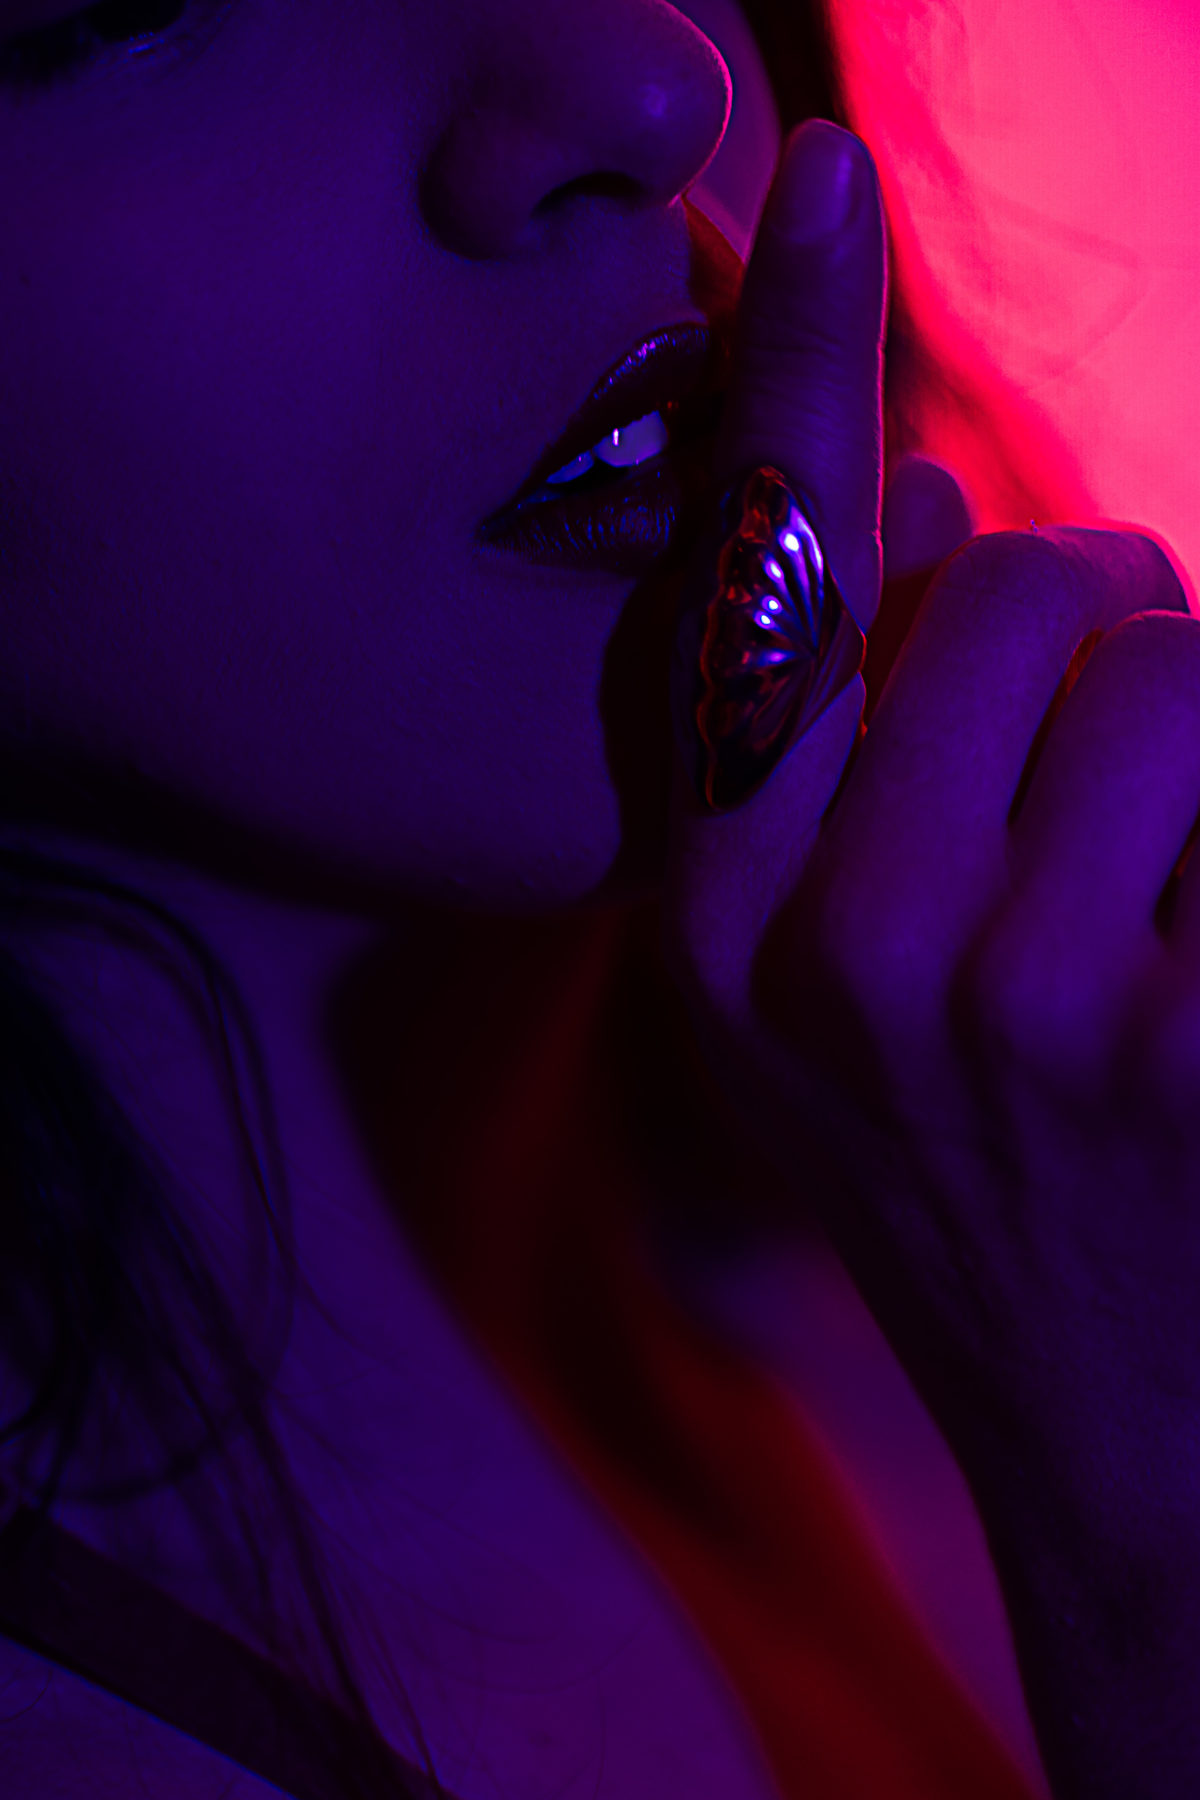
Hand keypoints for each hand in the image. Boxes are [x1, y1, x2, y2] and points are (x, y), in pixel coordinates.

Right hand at [664, 120, 1199, 1798]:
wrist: (1128, 1446)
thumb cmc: (996, 1188)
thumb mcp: (841, 1000)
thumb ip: (844, 763)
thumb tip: (917, 512)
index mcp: (722, 925)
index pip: (755, 591)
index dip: (787, 370)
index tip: (804, 181)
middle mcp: (830, 953)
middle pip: (1019, 585)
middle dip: (1102, 638)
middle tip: (1113, 792)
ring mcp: (1006, 1007)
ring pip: (1167, 661)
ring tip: (1177, 898)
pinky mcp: (1178, 1048)